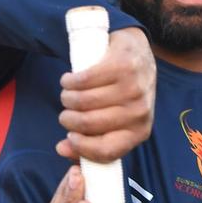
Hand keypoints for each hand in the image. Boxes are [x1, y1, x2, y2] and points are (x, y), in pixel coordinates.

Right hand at [56, 26, 155, 162]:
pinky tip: (70, 80)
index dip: (81, 147)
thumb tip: (62, 149)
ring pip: (83, 101)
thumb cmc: (122, 92)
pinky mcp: (122, 66)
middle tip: (67, 111)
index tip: (69, 137)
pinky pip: (83, 80)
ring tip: (68, 94)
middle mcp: (139, 112)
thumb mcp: (114, 120)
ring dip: (67, 98)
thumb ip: (90, 141)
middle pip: (88, 124)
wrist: (137, 52)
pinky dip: (70, 81)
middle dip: (68, 118)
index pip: (106, 151)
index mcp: (139, 132)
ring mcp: (133, 88)